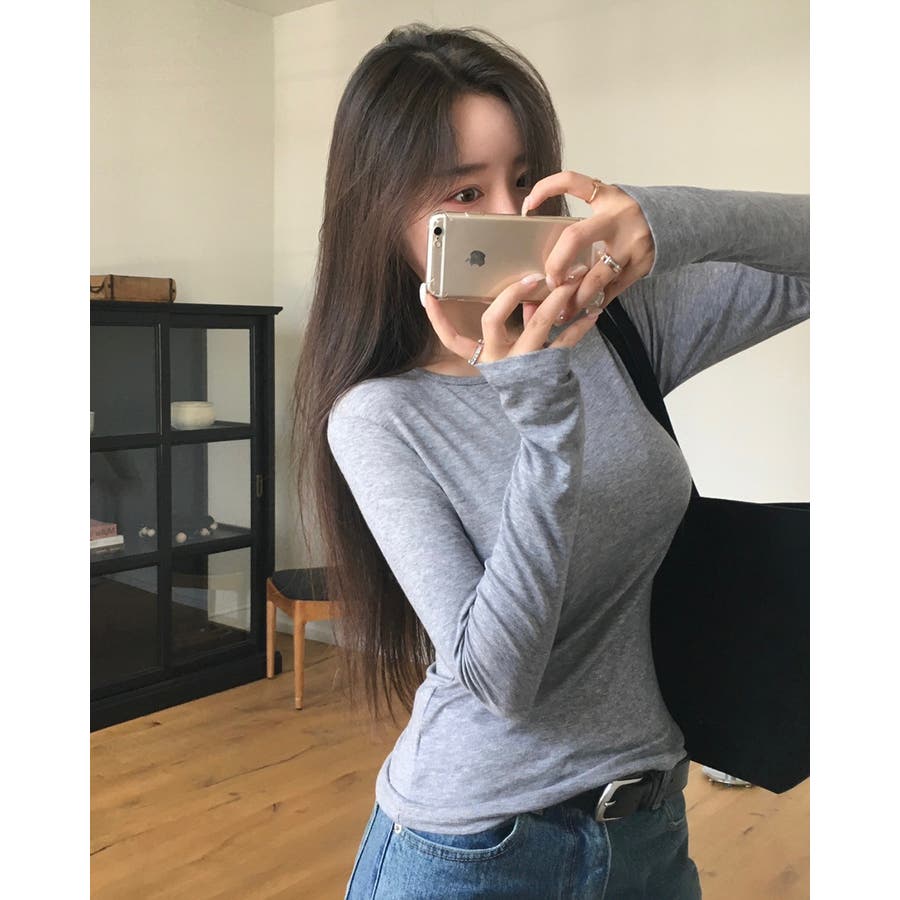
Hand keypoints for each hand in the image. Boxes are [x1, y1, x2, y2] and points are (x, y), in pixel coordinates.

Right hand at [420, 268, 600, 365]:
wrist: (545, 420)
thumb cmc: (529, 380)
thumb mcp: (517, 353)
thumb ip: (522, 323)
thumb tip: (534, 295)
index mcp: (484, 357)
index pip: (452, 338)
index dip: (437, 317)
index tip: (427, 292)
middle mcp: (498, 361)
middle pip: (493, 319)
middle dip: (512, 293)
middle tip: (532, 275)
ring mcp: (522, 365)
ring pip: (536, 325)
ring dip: (555, 299)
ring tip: (572, 281)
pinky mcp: (547, 370)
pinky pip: (564, 342)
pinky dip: (580, 326)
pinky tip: (593, 312)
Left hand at [519, 172, 654, 325]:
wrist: (677, 223)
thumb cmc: (629, 219)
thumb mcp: (610, 206)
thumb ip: (587, 221)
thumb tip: (549, 250)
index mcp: (607, 197)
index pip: (572, 182)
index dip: (546, 189)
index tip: (527, 207)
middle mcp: (618, 218)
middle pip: (575, 238)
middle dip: (556, 264)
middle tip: (550, 282)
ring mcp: (632, 243)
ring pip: (595, 277)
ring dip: (575, 297)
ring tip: (562, 311)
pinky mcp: (641, 265)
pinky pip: (612, 290)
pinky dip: (596, 301)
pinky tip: (585, 309)